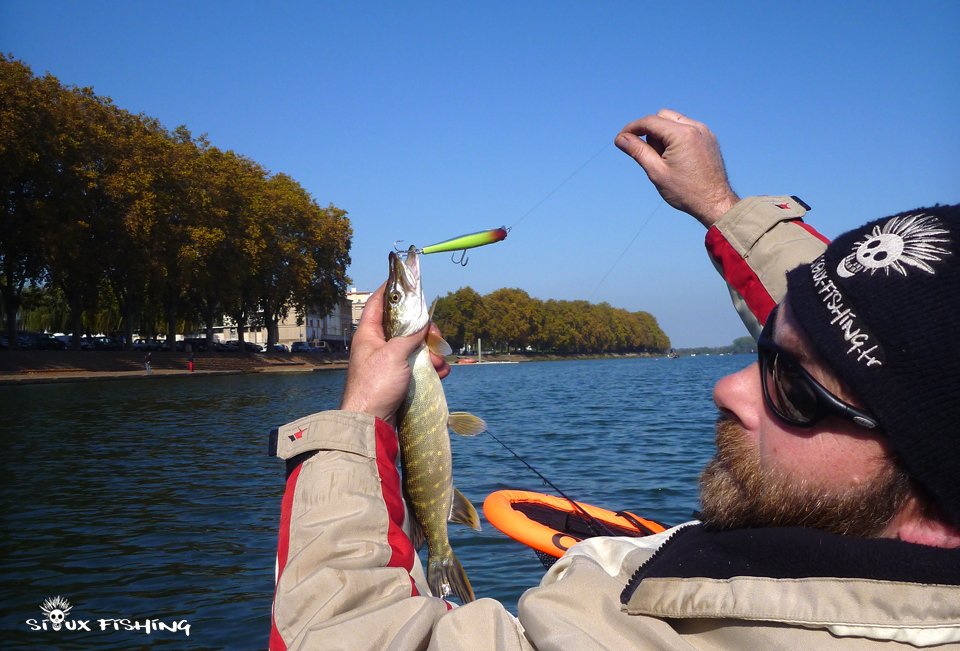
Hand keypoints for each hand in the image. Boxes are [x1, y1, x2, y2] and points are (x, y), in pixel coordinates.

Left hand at [340, 284, 450, 425]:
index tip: (405, 281)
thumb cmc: (375, 385)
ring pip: (416, 348)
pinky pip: (419, 367)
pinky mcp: (399, 380)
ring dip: (432, 353)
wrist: (370, 424)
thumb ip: (410, 335)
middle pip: (405, 326)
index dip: (390, 290)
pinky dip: (432, 369)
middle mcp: (378, 346)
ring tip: (438, 364)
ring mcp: (389, 364)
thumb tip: (424, 323)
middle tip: (436, 338)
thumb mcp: (394, 354)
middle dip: (425, 332)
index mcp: (369, 334)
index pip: (377, 303)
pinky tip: (441, 374)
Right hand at [615, 109, 739, 227]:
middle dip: (650, 132)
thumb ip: (637, 151)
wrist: (715, 203)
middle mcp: (695, 127)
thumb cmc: (685, 191)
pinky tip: (677, 159)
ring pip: (674, 121)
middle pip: (662, 116)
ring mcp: (704, 132)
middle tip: (651, 155)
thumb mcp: (656, 171)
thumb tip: (620, 138)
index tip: (621, 139)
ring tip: (666, 160)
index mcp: (682, 134)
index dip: (632, 128)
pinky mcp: (708, 138)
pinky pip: (687, 129)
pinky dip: (676, 138)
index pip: (650, 121)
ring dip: (663, 134)